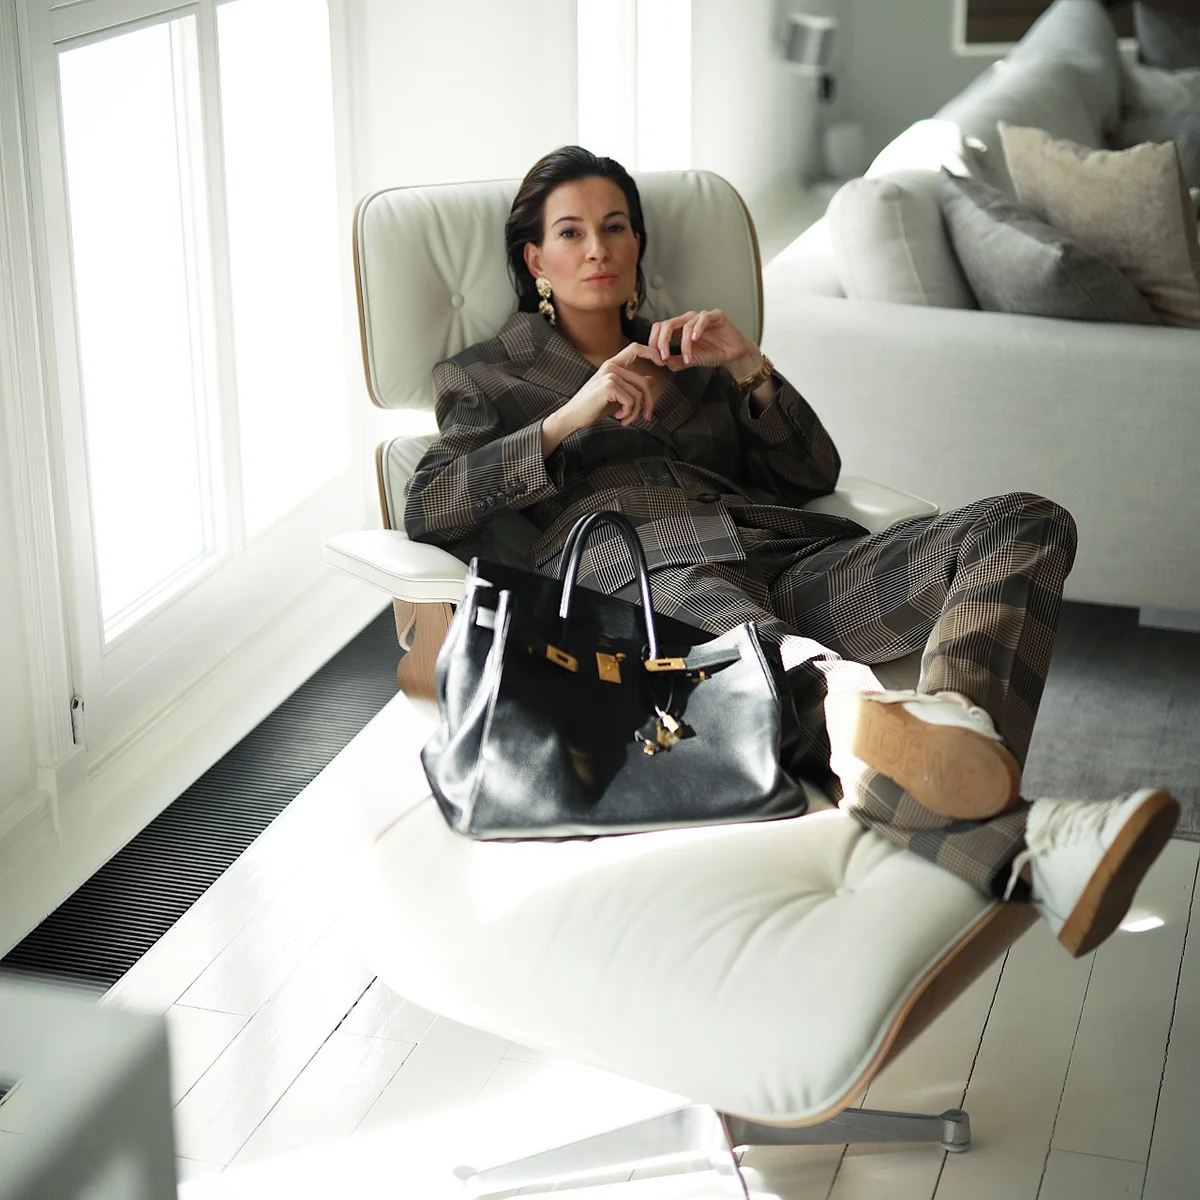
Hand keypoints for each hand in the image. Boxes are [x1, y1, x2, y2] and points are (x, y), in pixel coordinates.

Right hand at [542, 341, 660, 454]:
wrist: (572, 416)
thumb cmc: (592, 407)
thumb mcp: (616, 395)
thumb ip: (632, 386)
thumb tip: (651, 379)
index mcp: (612, 365)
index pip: (635, 348)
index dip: (651, 352)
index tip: (662, 361)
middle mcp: (611, 367)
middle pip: (643, 382)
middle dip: (648, 402)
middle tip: (646, 416)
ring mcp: (610, 375)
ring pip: (638, 394)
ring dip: (635, 412)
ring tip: (626, 420)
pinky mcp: (609, 387)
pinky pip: (631, 401)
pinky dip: (628, 414)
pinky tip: (619, 418)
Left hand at [647, 309, 762, 378]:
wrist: (733, 355)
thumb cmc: (713, 354)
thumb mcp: (690, 360)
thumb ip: (675, 361)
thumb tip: (662, 362)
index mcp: (679, 329)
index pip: (660, 328)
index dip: (655, 341)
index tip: (657, 358)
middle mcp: (688, 320)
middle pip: (667, 324)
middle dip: (663, 341)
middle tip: (665, 356)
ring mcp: (701, 317)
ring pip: (685, 325)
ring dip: (684, 345)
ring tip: (688, 358)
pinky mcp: (716, 316)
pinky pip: (703, 318)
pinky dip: (697, 329)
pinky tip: (696, 340)